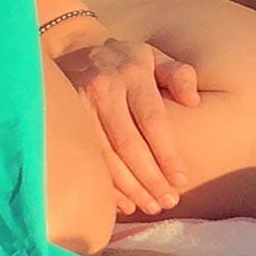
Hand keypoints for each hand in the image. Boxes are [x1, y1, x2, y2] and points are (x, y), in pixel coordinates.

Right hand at [49, 27, 201, 216]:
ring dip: (128, 187)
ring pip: (105, 156)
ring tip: (148, 206)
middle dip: (150, 178)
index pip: (154, 121)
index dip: (167, 155)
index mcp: (133, 71)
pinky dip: (104, 184)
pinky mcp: (62, 118)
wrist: (70, 48)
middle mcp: (104, 87)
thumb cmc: (124, 60)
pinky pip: (86, 158)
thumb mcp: (154, 57)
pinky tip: (121, 202)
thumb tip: (193, 100)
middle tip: (167, 202)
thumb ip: (179, 74)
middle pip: (129, 144)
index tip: (181, 181)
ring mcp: (78, 103)